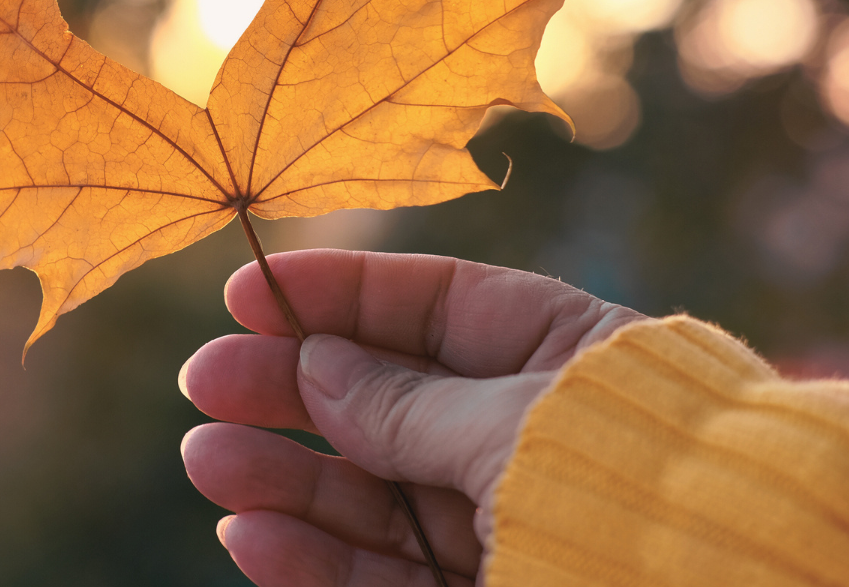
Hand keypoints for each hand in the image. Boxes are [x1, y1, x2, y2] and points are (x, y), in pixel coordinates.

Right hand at [178, 249, 643, 585]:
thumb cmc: (643, 496)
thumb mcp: (516, 427)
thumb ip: (409, 403)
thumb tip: (316, 362)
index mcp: (566, 358)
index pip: (438, 307)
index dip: (341, 294)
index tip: (247, 290)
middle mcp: (530, 439)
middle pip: (389, 404)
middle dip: (293, 392)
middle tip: (205, 382)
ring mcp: (505, 528)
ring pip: (373, 497)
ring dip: (285, 481)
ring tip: (208, 461)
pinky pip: (384, 580)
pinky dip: (312, 563)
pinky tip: (251, 538)